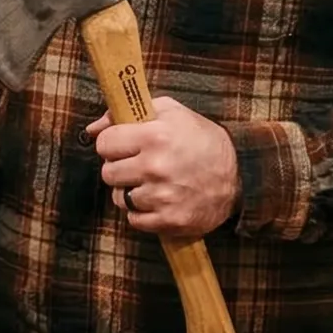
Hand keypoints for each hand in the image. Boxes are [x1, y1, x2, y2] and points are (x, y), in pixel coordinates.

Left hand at [94, 97, 239, 239]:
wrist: (240, 174)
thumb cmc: (200, 139)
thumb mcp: (170, 112)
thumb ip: (127, 113)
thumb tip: (92, 128)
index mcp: (155, 136)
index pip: (105, 143)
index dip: (112, 144)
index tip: (123, 145)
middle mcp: (155, 167)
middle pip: (108, 173)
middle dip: (120, 168)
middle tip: (138, 165)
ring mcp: (162, 197)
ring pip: (119, 198)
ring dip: (130, 192)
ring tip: (151, 183)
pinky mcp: (169, 220)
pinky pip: (134, 220)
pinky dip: (141, 212)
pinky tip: (158, 200)